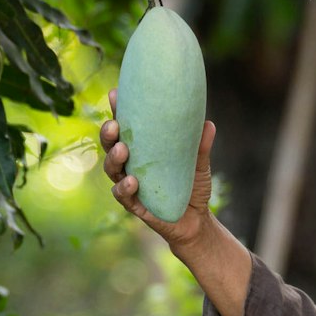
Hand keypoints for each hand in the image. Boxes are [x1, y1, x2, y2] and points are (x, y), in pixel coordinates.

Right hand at [100, 88, 217, 257]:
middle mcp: (130, 165)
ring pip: (111, 169)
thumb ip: (201, 146)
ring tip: (122, 150)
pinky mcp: (134, 205)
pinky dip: (124, 188)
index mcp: (142, 149)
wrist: (196, 221)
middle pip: (110, 145)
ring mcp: (130, 185)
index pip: (126, 127)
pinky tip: (132, 181)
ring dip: (113, 158)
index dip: (118, 111)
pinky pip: (122, 195)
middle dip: (108, 133)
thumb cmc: (193, 187)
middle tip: (114, 125)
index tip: (116, 94)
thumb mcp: (199, 165)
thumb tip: (208, 124)